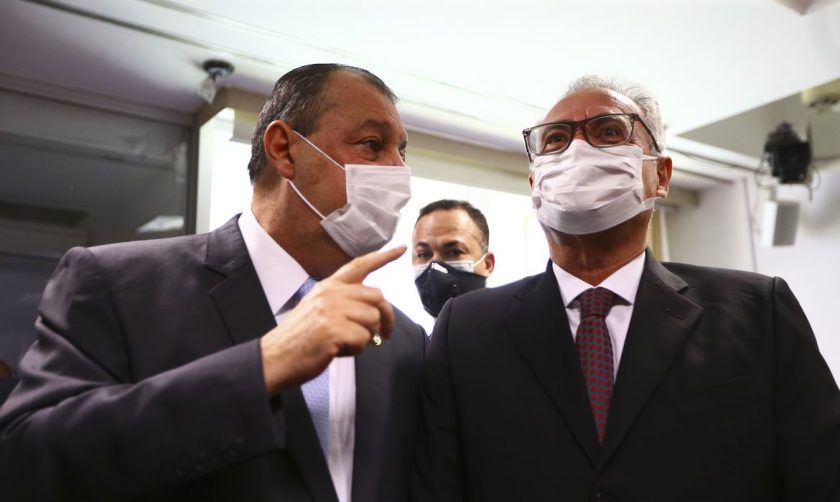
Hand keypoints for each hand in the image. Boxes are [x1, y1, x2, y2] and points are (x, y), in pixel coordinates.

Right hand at [260, 245, 404, 394]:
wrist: (275, 357)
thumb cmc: (301, 338)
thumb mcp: (319, 309)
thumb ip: (345, 304)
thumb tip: (375, 314)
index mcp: (328, 286)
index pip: (360, 265)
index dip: (383, 256)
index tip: (401, 249)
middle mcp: (331, 294)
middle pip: (377, 297)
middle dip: (386, 318)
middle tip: (385, 335)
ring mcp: (331, 310)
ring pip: (372, 319)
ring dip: (366, 337)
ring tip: (345, 344)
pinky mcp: (333, 330)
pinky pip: (363, 339)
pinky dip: (356, 349)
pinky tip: (338, 350)